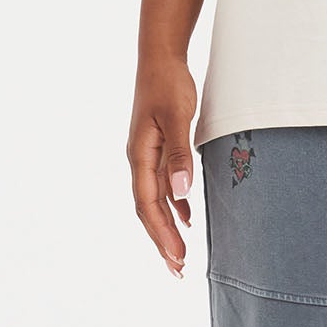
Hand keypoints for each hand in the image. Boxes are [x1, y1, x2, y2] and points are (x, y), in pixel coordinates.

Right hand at [128, 57, 198, 276]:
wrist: (160, 58)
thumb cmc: (167, 84)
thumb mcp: (176, 117)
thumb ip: (178, 154)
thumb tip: (181, 193)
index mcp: (139, 156)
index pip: (148, 205)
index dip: (161, 233)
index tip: (176, 257)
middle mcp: (139, 160)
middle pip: (148, 210)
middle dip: (162, 240)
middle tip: (178, 269)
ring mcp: (148, 156)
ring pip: (156, 201)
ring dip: (168, 228)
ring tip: (180, 255)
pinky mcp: (158, 149)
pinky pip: (164, 186)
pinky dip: (175, 206)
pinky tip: (188, 220)